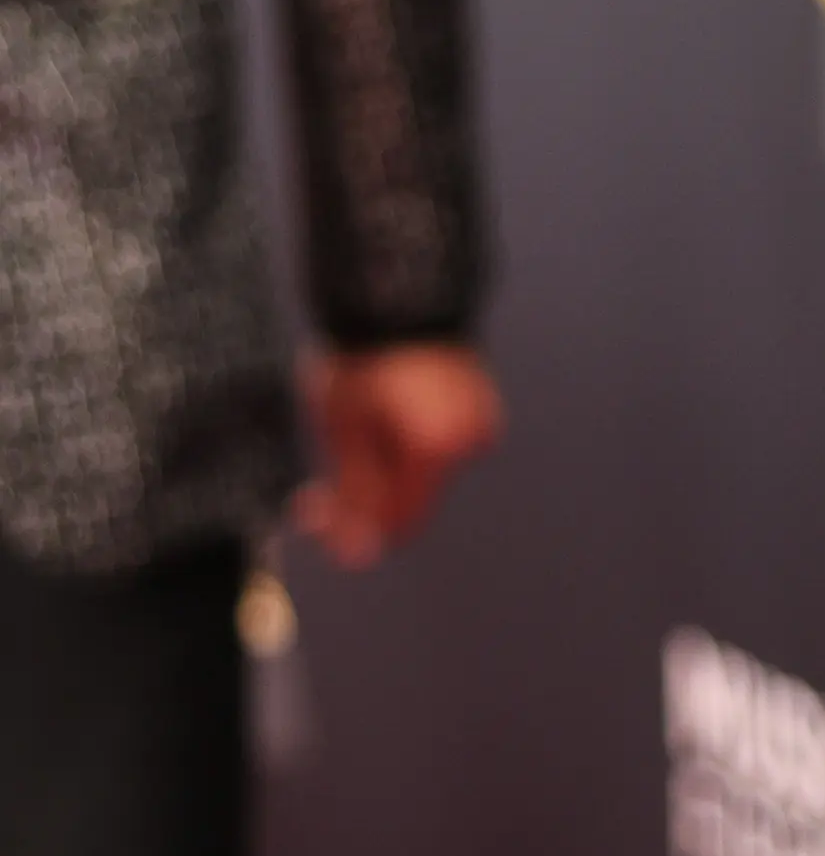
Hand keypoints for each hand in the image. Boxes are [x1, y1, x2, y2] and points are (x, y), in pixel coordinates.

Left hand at [294, 343, 501, 563]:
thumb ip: (355, 497)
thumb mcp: (344, 434)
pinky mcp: (479, 410)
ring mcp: (481, 426)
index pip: (400, 520)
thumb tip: (360, 554)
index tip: (312, 511)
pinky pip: (438, 450)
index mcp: (439, 451)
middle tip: (319, 484)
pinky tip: (380, 424)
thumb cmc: (364, 363)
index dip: (354, 528)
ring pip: (422, 476)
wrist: (399, 301)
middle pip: (411, 498)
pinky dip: (405, 449)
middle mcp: (471, 444)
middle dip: (365, 496)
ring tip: (352, 436)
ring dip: (384, 472)